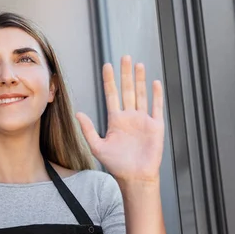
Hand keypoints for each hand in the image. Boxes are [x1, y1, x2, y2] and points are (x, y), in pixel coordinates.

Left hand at [76, 56, 164, 182]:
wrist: (134, 176)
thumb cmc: (116, 164)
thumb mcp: (97, 146)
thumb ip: (88, 129)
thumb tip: (78, 114)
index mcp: (115, 120)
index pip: (111, 95)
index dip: (109, 80)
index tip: (107, 65)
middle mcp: (129, 116)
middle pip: (127, 90)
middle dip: (125, 74)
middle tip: (124, 57)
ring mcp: (143, 120)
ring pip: (141, 94)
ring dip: (140, 80)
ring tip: (138, 64)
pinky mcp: (155, 126)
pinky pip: (156, 107)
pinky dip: (156, 95)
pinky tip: (154, 82)